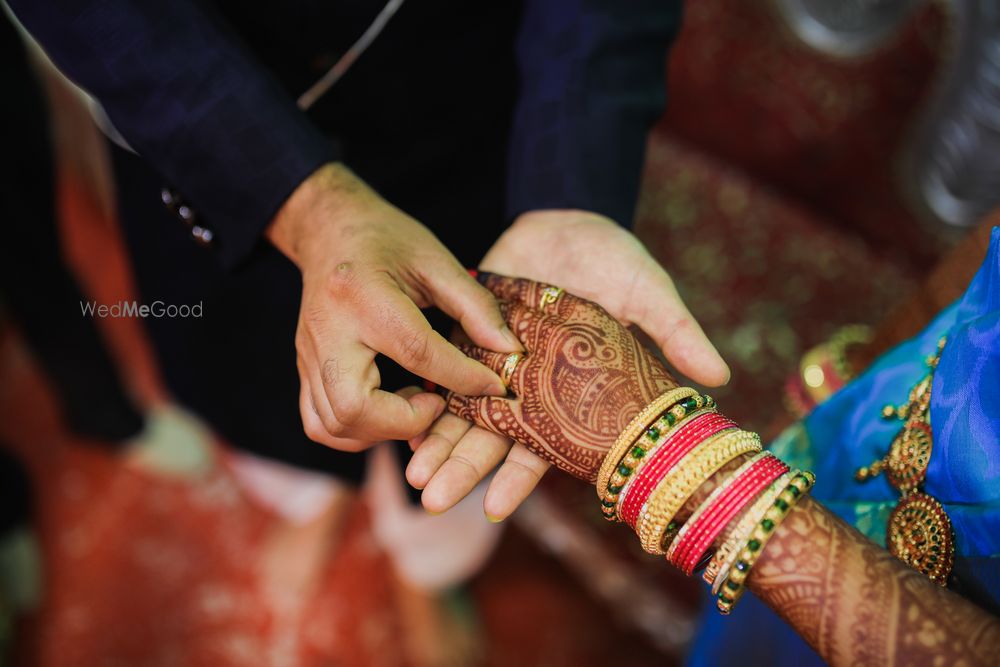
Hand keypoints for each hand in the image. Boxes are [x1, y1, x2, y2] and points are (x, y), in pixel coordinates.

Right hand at [267, 163, 521, 450]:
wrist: (329, 230)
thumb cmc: (386, 240)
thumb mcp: (436, 261)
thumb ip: (474, 307)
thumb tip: (509, 350)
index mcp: (363, 295)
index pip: (416, 352)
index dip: (463, 378)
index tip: (495, 386)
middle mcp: (329, 331)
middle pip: (354, 406)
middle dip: (405, 422)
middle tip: (436, 403)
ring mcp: (310, 355)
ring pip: (333, 425)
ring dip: (382, 431)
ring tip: (415, 403)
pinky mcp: (304, 370)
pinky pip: (319, 423)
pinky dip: (356, 432)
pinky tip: (388, 409)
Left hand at [407, 210, 725, 518]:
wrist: (571, 219)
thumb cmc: (615, 261)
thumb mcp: (648, 291)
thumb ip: (674, 332)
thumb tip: (718, 377)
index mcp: (571, 391)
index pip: (544, 445)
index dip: (519, 477)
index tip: (493, 511)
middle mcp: (530, 386)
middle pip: (493, 437)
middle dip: (463, 468)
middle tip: (430, 500)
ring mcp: (496, 360)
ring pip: (462, 409)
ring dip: (437, 439)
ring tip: (408, 473)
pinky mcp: (469, 330)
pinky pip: (441, 366)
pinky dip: (424, 390)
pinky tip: (400, 414)